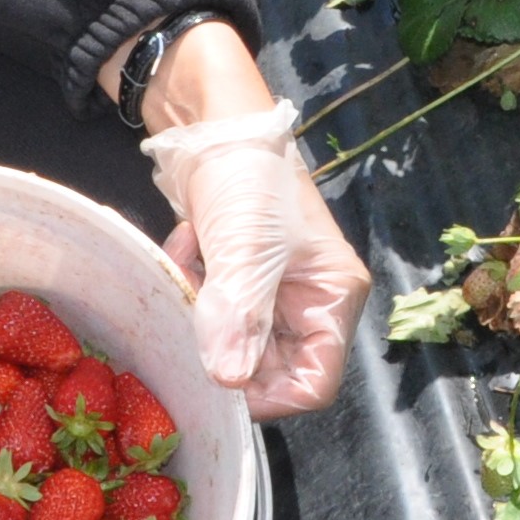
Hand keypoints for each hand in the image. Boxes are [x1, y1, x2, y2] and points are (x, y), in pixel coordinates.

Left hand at [115, 21, 369, 419]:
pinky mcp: (239, 278)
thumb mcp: (246, 252)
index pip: (312, 385)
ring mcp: (273, 293)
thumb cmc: (248, 179)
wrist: (213, 124)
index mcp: (331, 300)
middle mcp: (308, 303)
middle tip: (195, 305)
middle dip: (224, 343)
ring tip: (191, 262)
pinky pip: (213, 311)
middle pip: (267, 367)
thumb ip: (240, 317)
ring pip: (233, 339)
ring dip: (203, 311)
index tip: (215, 380)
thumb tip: (229, 381)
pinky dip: (194, 287)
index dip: (266, 396)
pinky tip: (188, 247)